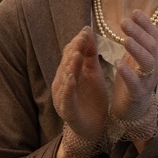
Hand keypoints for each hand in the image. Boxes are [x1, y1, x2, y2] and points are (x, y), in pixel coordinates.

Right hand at [52, 26, 107, 141]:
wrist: (95, 128)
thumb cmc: (93, 100)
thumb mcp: (95, 74)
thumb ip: (90, 56)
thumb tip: (87, 33)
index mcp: (69, 74)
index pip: (70, 54)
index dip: (78, 42)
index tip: (86, 30)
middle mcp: (62, 84)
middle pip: (66, 64)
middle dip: (74, 50)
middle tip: (82, 38)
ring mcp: (63, 97)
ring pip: (64, 79)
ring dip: (70, 66)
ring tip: (76, 54)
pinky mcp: (67, 110)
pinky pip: (67, 97)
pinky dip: (68, 87)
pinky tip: (72, 78)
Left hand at [110, 11, 157, 121]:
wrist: (133, 112)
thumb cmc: (132, 82)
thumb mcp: (134, 59)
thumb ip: (136, 42)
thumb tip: (132, 18)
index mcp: (153, 57)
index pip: (153, 36)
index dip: (145, 24)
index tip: (135, 12)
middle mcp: (154, 68)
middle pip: (151, 47)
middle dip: (138, 33)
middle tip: (124, 22)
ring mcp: (148, 82)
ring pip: (147, 63)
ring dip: (136, 50)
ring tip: (125, 40)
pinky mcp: (138, 95)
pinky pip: (135, 83)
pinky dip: (128, 73)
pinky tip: (119, 64)